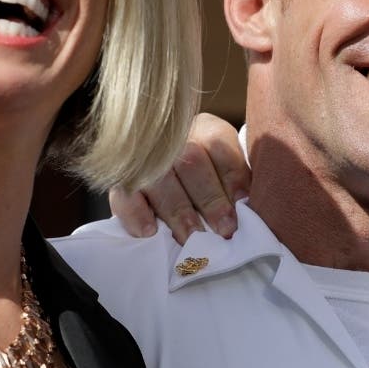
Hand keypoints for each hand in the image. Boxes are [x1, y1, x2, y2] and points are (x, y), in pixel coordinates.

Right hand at [108, 113, 250, 243]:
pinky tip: (149, 231)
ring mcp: (142, 158)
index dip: (231, 176)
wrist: (165, 188)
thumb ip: (237, 186)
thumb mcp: (228, 177)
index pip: (218, 144)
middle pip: (190, 160)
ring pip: (159, 178)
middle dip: (210, 199)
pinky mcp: (119, 182)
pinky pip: (123, 195)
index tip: (243, 206)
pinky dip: (136, 213)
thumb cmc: (210, 188)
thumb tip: (249, 208)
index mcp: (204, 129)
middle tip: (224, 230)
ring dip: (178, 212)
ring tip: (193, 238)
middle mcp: (172, 137)